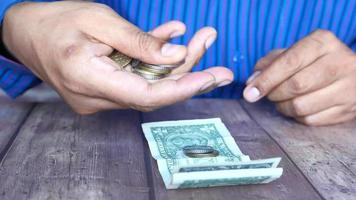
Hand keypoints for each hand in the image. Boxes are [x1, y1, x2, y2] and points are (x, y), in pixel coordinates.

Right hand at [2, 1, 232, 113]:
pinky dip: (155, 64)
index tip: (211, 78)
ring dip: (175, 65)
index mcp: (87, 78)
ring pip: (148, 86)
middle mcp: (94, 98)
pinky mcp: (103, 93)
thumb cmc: (57, 22)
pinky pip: (136, 80)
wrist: (27, 33)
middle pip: (152, 91)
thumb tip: (175, 57)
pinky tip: (171, 41)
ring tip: (200, 40)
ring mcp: (98, 99)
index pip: (145, 95)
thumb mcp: (99, 20)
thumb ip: (139, 42)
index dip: (182, 88)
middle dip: (187, 73)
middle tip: (217, 58)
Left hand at [243, 30, 355, 125]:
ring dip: (283, 107)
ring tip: (282, 100)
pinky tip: (297, 106)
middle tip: (268, 94)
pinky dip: (296, 116)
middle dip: (274, 94)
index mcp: (323, 42)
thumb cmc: (313, 61)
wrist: (351, 74)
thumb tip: (252, 82)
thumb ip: (269, 63)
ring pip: (301, 106)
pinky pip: (310, 120)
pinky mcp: (348, 110)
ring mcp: (348, 88)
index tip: (249, 92)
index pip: (290, 62)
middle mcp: (341, 62)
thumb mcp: (293, 52)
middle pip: (296, 86)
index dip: (266, 79)